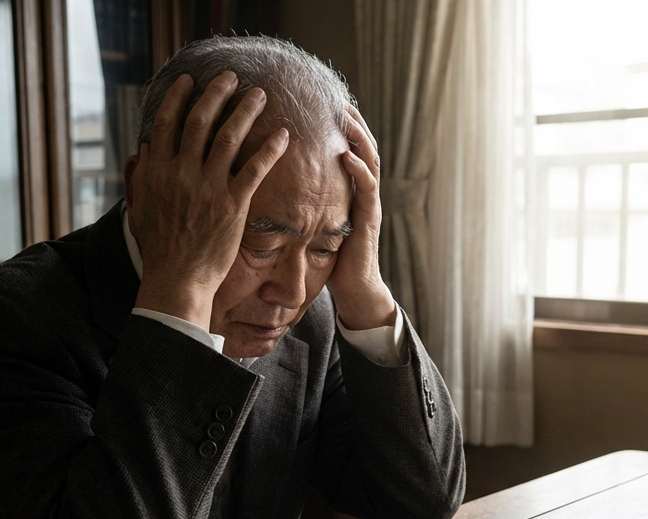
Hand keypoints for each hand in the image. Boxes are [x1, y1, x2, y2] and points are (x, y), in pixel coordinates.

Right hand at [125, 71, 289, 329]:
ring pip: (229, 137)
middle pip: (200, 120)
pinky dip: (270, 149)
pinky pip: (254, 168)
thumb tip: (143, 148)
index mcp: (156, 171)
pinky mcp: (232, 205)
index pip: (167, 122)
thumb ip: (139, 176)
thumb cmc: (159, 248)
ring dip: (246, 111)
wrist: (177, 279)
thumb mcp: (139, 209)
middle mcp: (181, 173)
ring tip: (260, 95)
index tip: (191, 81)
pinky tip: (283, 135)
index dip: (179, 98)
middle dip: (217, 93)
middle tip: (232, 78)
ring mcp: (208, 187)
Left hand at [329, 106, 396, 330]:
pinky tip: (347, 155)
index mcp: (351, 191)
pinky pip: (367, 189)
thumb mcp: (317, 223)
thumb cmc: (333, 259)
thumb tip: (277, 184)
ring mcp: (369, 204)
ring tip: (346, 117)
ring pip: (370, 161)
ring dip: (359, 137)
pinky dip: (358, 169)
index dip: (341, 126)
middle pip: (364, 146)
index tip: (325, 102)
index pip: (349, 148)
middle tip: (339, 98)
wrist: (355, 290)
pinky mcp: (369, 220)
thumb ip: (308, 202)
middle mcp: (364, 193)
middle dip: (353, 122)